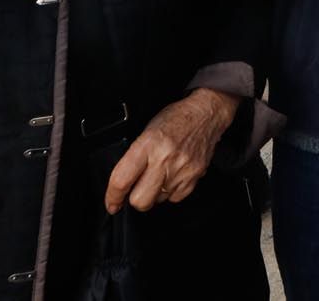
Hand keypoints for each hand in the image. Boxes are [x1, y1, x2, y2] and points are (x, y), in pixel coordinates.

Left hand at [103, 88, 237, 213]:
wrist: (206, 113)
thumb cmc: (176, 119)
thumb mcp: (147, 131)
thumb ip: (134, 157)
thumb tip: (123, 182)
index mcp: (148, 144)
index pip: (122, 180)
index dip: (112, 197)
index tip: (112, 203)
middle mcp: (164, 159)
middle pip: (140, 200)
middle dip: (135, 198)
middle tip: (137, 188)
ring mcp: (181, 170)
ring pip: (158, 201)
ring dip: (155, 193)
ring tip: (161, 173)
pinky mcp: (194, 177)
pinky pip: (175, 198)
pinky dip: (172, 191)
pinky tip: (173, 175)